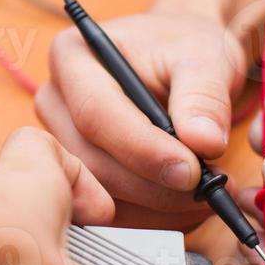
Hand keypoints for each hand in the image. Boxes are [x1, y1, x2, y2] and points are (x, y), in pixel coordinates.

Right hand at [36, 12, 246, 226]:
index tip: (190, 170)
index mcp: (73, 56)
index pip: (96, 112)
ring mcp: (62, 141)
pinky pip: (109, 207)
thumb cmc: (183, 48)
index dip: (142, 149)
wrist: (179, 59)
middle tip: (208, 190)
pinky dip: (153, 216)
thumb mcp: (204, 56)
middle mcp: (56, 100)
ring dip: (157, 207)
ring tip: (208, 198)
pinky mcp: (79, 173)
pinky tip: (188, 207)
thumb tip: (203, 142)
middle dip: (152, 186)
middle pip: (92, 159)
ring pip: (99, 191)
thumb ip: (204, 95)